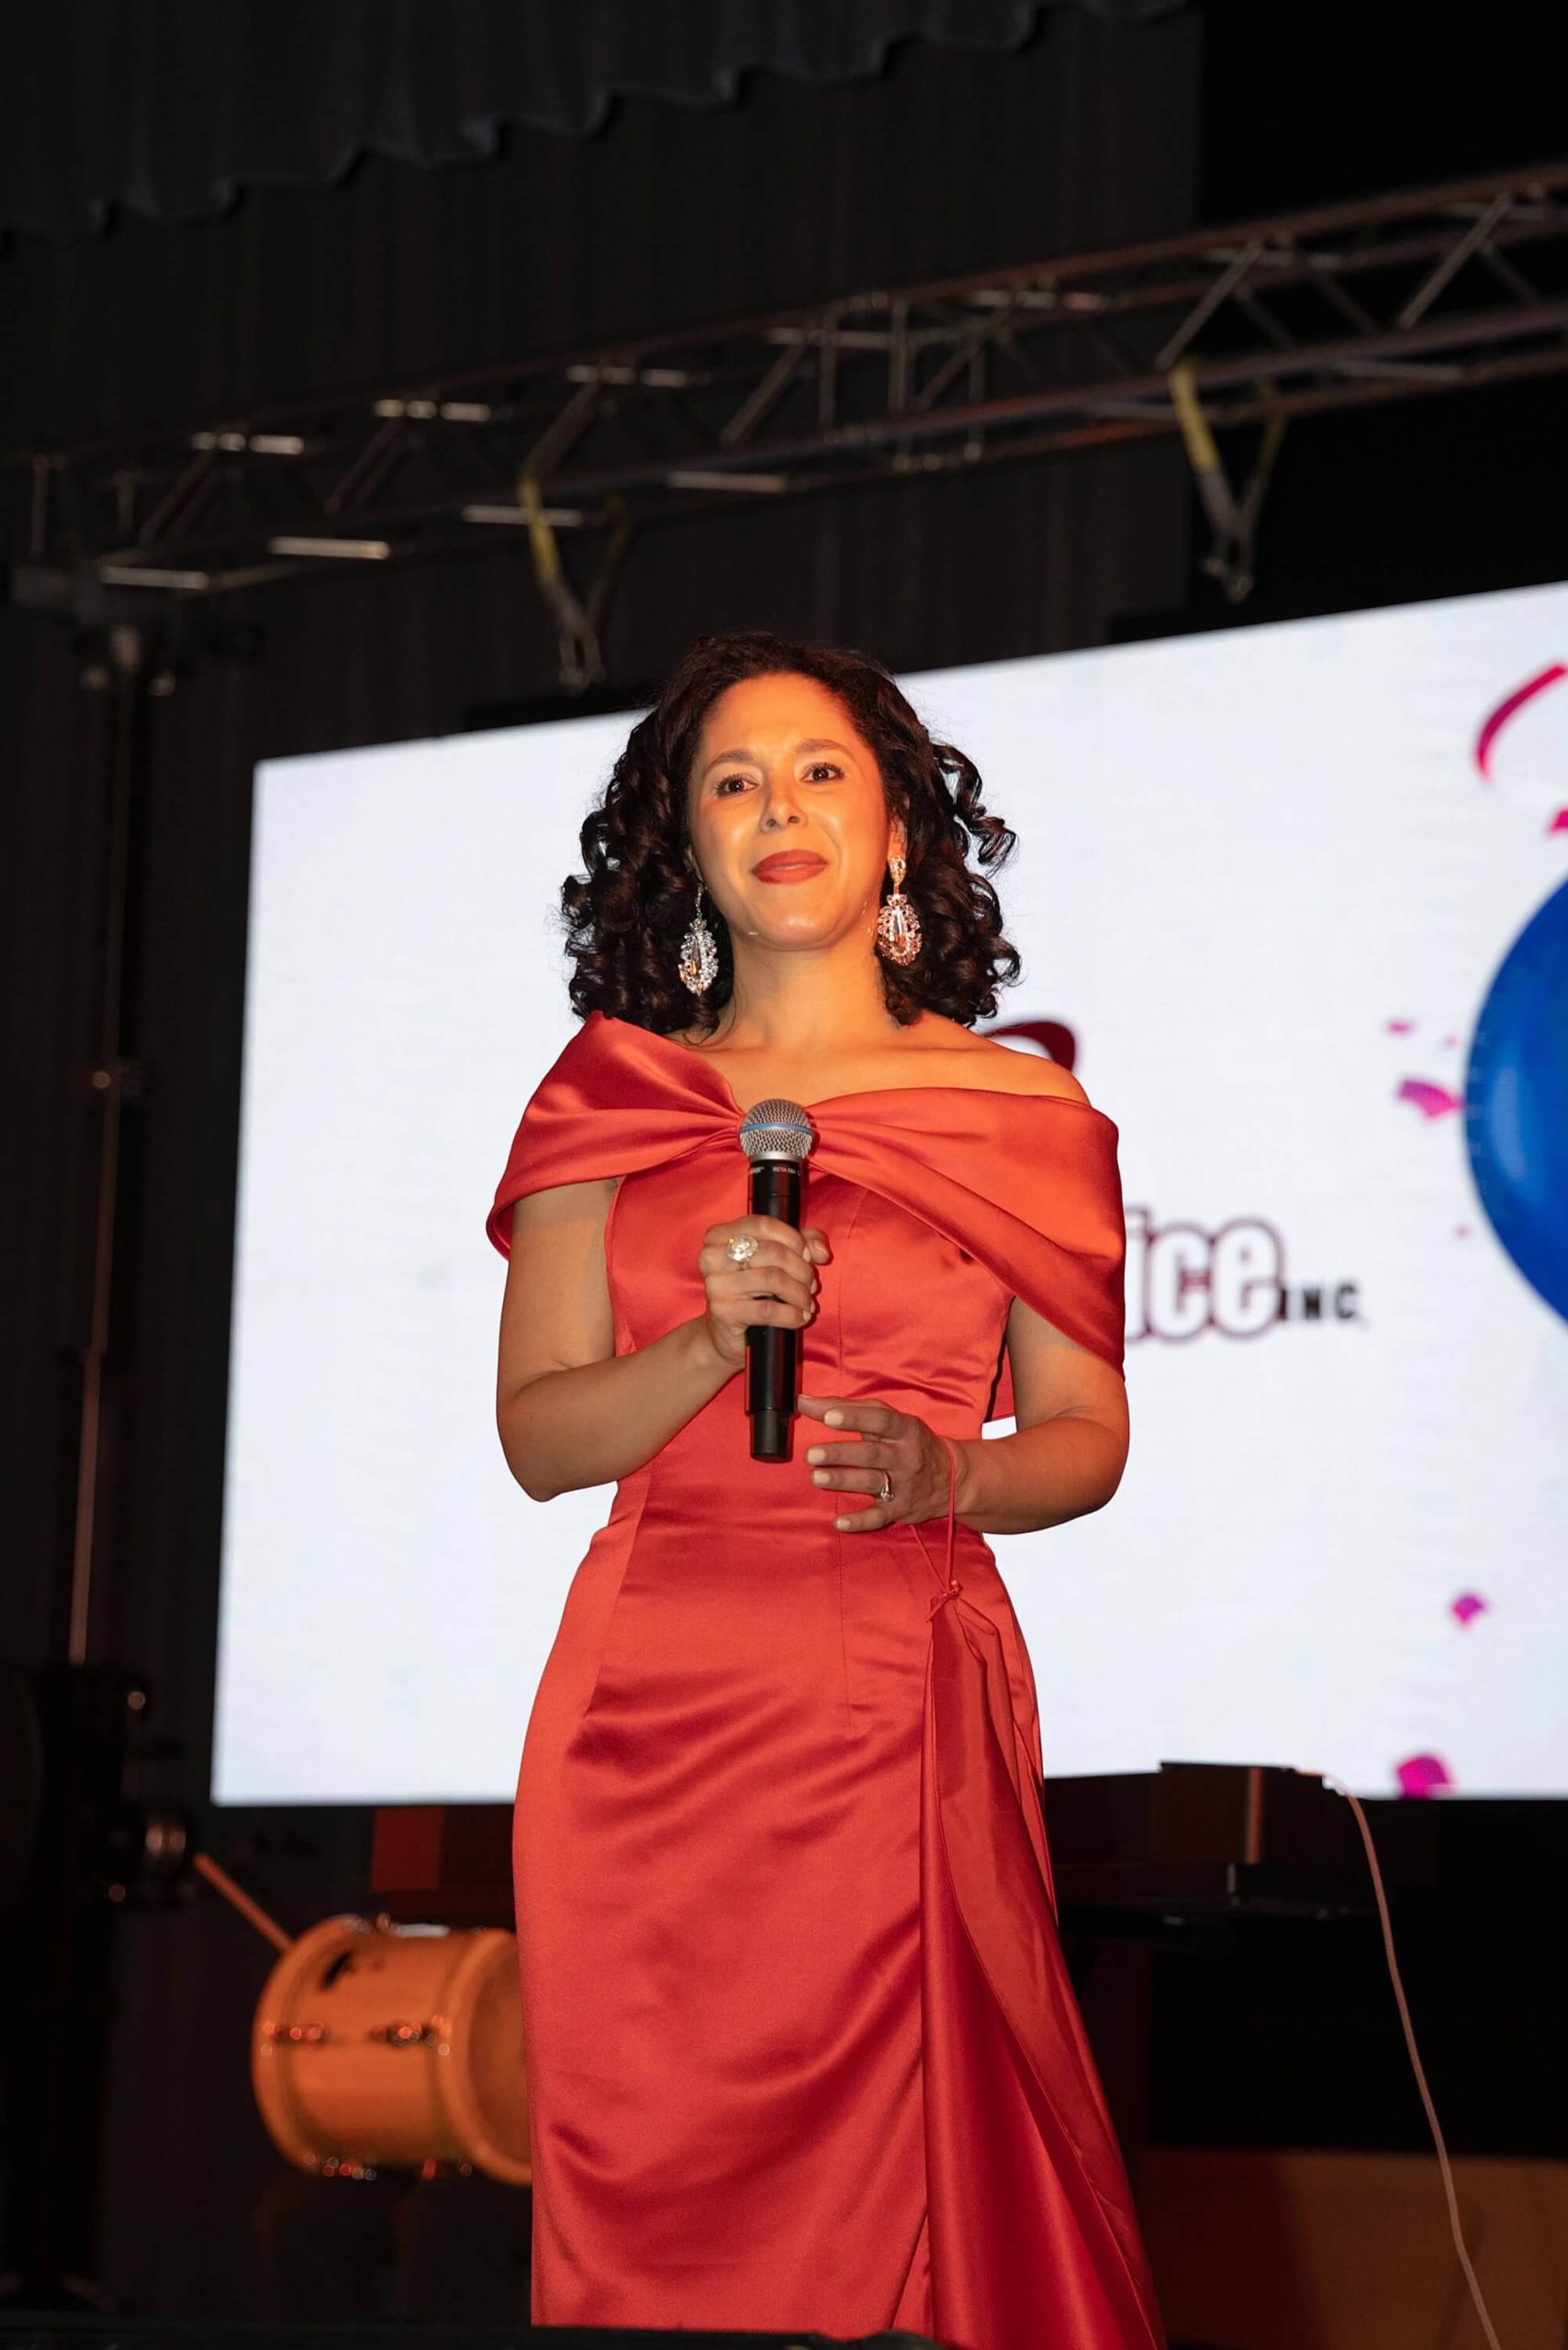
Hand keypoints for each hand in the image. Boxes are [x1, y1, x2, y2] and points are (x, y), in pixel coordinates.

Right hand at [697, 1218, 829, 1372]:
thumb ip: (802, 1243)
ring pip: (772, 1278)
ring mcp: (715, 1285)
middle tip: (811, 1285)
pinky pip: (767, 1309)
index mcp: (719, 1236)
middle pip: (771, 1251)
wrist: (725, 1334)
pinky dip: (791, 1314)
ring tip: (807, 1302)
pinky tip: (800, 1317)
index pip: (762, 1224)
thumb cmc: (753, 1292)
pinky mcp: (723, 1312)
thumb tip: (821, 1251)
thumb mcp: (775, 1260)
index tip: (808, 1256)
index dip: (793, 1239)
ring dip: (799, 1293)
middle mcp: (711, 1257)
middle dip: (801, 1269)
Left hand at [798, 1393, 959, 1531]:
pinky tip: (839, 1522)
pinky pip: (880, 1517)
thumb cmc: (911, 1442)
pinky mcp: (901, 1508)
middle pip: (871, 1453)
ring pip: (871, 1482)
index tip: (828, 1416)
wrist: (952, 1477)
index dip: (853, 1417)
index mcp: (904, 1429)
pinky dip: (860, 1522)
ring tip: (816, 1478)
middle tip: (812, 1453)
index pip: (879, 1419)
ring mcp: (904, 1484)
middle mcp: (905, 1456)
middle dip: (840, 1453)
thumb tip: (806, 1401)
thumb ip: (850, 1409)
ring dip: (843, 1481)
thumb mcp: (891, 1419)